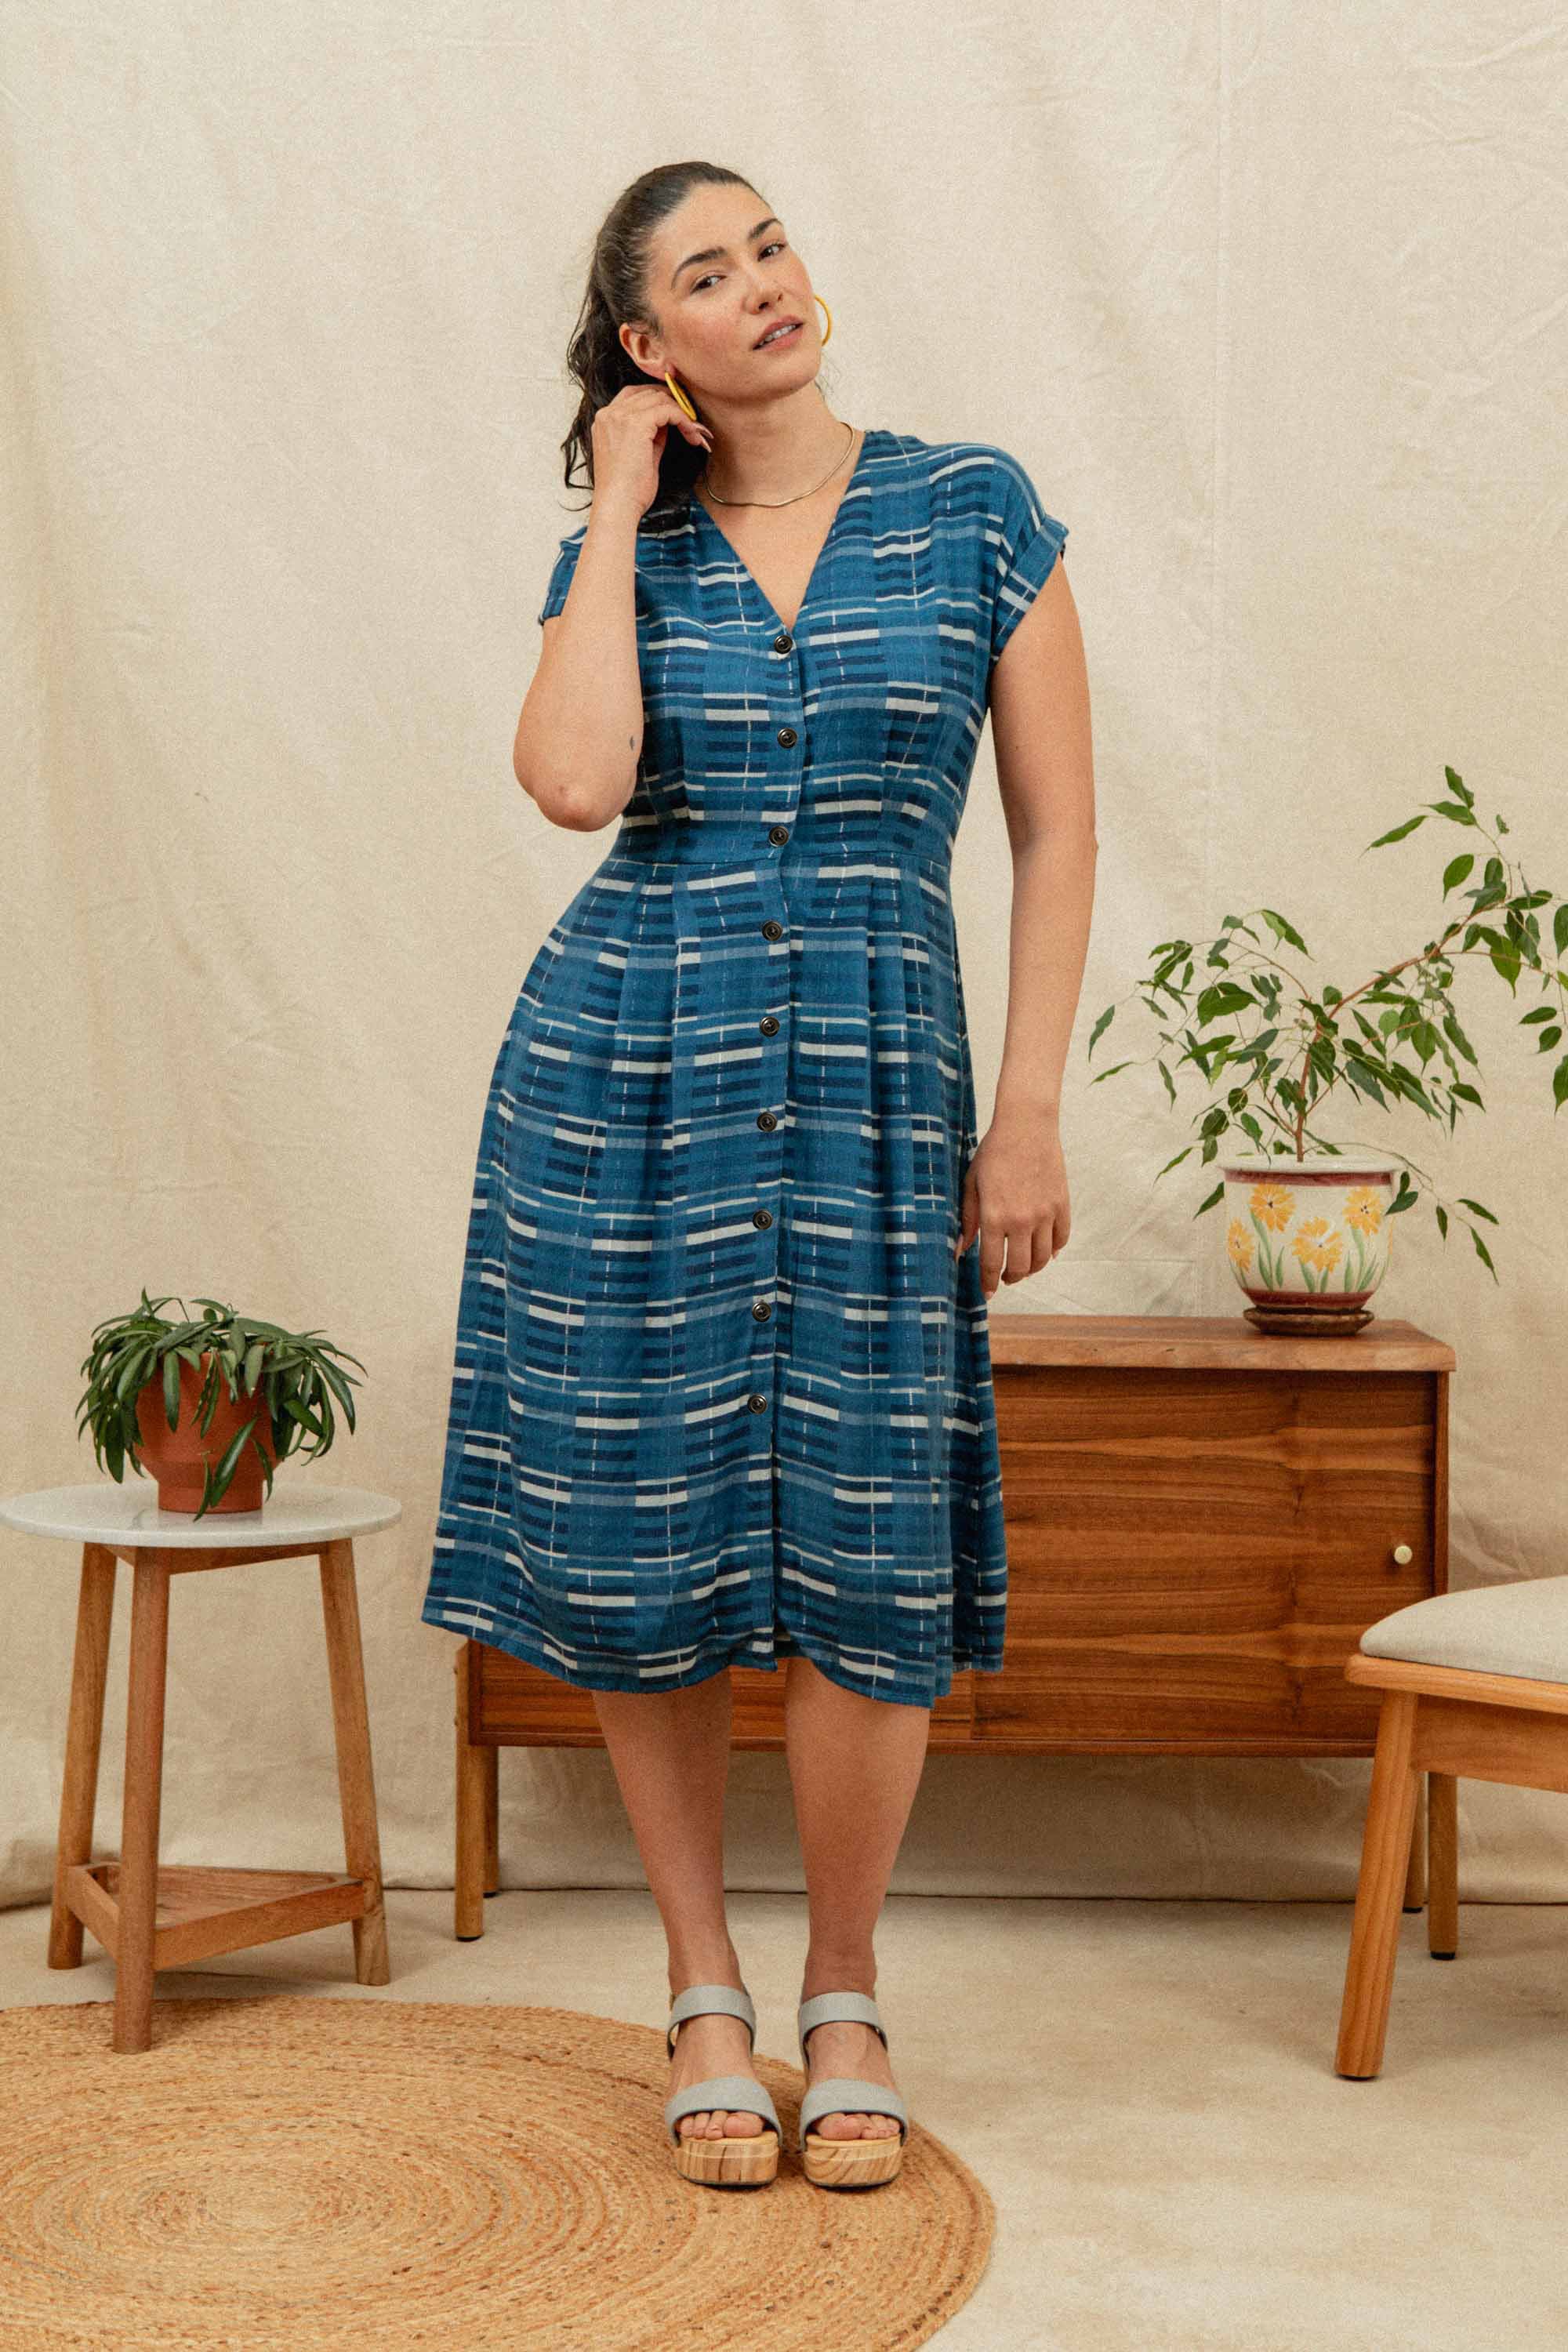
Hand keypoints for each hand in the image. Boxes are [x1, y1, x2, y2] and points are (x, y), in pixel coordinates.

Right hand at [589, 382, 713, 521]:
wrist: (618, 507)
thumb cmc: (627, 491)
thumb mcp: (640, 455)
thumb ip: (651, 435)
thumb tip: (669, 422)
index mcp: (605, 421)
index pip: (634, 395)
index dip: (658, 399)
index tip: (678, 412)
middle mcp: (609, 413)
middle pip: (648, 392)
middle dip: (674, 404)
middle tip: (693, 422)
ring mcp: (620, 416)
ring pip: (660, 399)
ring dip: (682, 413)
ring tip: (695, 433)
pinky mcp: (636, 424)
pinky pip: (668, 410)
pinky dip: (684, 420)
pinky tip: (692, 435)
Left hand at [953, 1105, 1069, 1299]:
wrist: (1026, 1127)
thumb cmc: (993, 1154)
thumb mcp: (972, 1185)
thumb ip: (968, 1220)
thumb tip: (960, 1251)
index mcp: (994, 1216)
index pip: (991, 1263)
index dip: (988, 1282)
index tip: (987, 1293)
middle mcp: (1021, 1220)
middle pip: (1020, 1267)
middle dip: (1010, 1279)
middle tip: (1005, 1279)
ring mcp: (1045, 1214)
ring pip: (1042, 1258)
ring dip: (1032, 1268)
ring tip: (1023, 1267)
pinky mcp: (1062, 1205)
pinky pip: (1061, 1239)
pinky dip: (1054, 1250)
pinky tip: (1045, 1251)